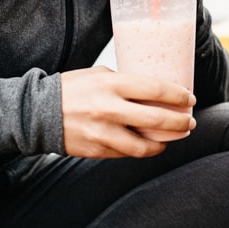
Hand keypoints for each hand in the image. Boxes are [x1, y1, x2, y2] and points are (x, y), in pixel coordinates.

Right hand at [60, 66, 196, 157]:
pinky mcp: (97, 150)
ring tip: (175, 137)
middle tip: (190, 121)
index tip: (189, 98)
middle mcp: (109, 108)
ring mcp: (103, 132)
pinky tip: (151, 145)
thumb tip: (151, 90)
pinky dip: (143, 150)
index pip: (155, 89)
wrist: (38, 113)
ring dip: (165, 142)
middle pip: (156, 120)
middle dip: (179, 122)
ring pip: (145, 145)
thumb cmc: (72, 88)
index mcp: (111, 84)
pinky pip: (127, 153)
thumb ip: (124, 82)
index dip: (177, 95)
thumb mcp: (98, 74)